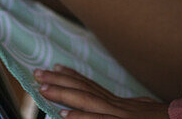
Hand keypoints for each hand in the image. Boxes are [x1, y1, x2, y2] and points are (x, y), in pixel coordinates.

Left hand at [33, 66, 167, 117]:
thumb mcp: (144, 113)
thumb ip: (128, 109)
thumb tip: (118, 106)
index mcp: (120, 103)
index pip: (92, 86)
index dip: (72, 76)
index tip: (55, 68)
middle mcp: (118, 105)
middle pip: (85, 90)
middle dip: (59, 82)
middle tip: (37, 74)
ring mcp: (120, 115)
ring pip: (87, 102)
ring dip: (63, 95)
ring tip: (42, 90)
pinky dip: (81, 118)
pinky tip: (63, 114)